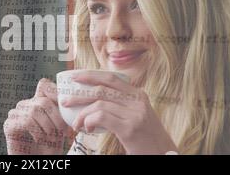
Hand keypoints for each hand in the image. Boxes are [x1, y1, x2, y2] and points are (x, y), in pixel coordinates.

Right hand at [4, 78, 70, 154]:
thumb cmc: (51, 145)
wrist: (38, 161)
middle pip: (43, 101)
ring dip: (48, 126)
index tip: (64, 106)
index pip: (44, 85)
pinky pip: (25, 121)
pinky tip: (39, 139)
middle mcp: (26, 105)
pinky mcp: (9, 125)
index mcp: (38, 102)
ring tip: (51, 138)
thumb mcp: (62, 127)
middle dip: (57, 118)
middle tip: (62, 132)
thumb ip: (64, 113)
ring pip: (35, 110)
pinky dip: (37, 131)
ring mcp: (15, 114)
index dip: (54, 91)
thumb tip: (73, 101)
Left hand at [61, 71, 177, 154]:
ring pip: (99, 104)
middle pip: (102, 89)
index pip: (111, 78)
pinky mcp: (130, 128)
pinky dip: (89, 122)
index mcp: (138, 95)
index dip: (91, 75)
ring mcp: (135, 114)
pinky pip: (101, 117)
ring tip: (77, 125)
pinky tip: (88, 129)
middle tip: (65, 101)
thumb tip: (93, 101)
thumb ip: (122, 105)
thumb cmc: (145, 138)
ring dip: (83, 115)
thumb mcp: (137, 115)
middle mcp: (137, 101)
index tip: (75, 77)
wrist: (164, 154)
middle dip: (79, 94)